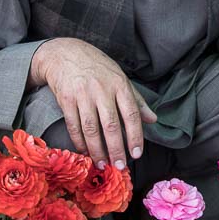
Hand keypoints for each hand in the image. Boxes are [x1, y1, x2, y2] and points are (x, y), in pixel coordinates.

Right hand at [30, 38, 156, 166]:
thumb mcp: (120, 78)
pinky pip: (73, 125)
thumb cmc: (97, 67)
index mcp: (119, 84)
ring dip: (97, 150)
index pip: (132, 114)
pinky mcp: (66, 99)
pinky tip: (85, 152)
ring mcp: (83, 94)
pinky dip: (80, 142)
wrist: (64, 53)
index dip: (135, 135)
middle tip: (120, 166)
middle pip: (111, 125)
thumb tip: (153, 119)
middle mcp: (102, 89)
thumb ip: (136, 100)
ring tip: (103, 164)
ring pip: (91, 128)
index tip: (137, 153)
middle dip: (117, 149)